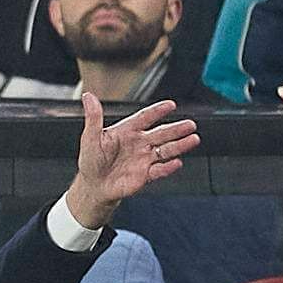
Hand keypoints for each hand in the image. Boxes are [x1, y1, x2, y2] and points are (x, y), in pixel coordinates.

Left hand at [65, 93, 201, 230]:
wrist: (94, 186)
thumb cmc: (91, 160)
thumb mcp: (90, 137)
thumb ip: (94, 117)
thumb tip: (88, 96)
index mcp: (127, 131)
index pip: (145, 117)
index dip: (157, 111)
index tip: (170, 105)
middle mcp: (139, 143)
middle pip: (162, 133)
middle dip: (177, 129)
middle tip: (191, 124)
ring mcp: (144, 159)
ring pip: (165, 150)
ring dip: (179, 145)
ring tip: (193, 139)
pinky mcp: (145, 175)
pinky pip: (159, 170)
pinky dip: (168, 167)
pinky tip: (177, 163)